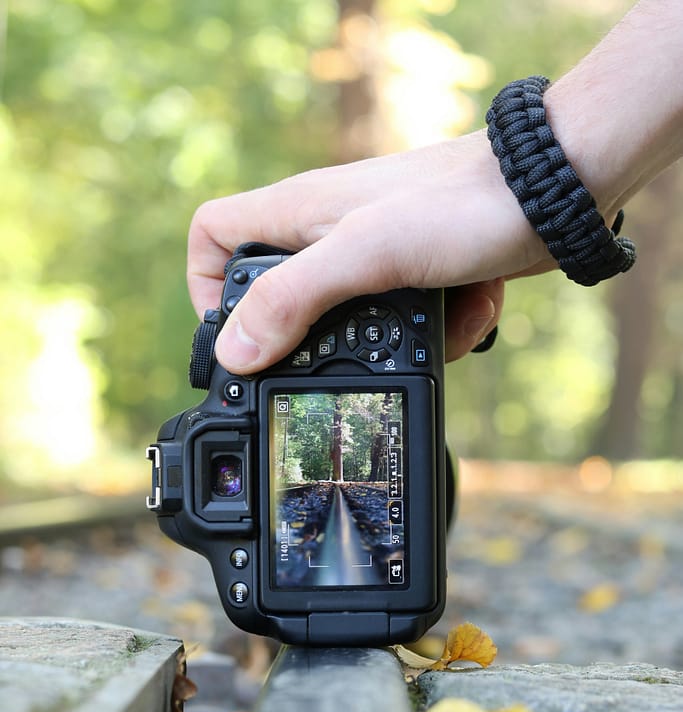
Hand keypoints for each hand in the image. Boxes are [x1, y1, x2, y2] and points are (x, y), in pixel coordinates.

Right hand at [187, 129, 547, 372]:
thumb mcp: (364, 255)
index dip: (206, 287)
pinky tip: (467, 314)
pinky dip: (441, 331)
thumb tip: (235, 351)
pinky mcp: (418, 274)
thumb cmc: (462, 205)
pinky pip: (408, 323)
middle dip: (317, 341)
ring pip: (351, 322)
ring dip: (392, 345)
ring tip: (431, 335)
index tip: (236, 337)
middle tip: (346, 359)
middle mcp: (329, 231)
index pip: (214, 236)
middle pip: (281, 297)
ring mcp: (374, 254)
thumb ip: (293, 298)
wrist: (553, 192)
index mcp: (299, 214)